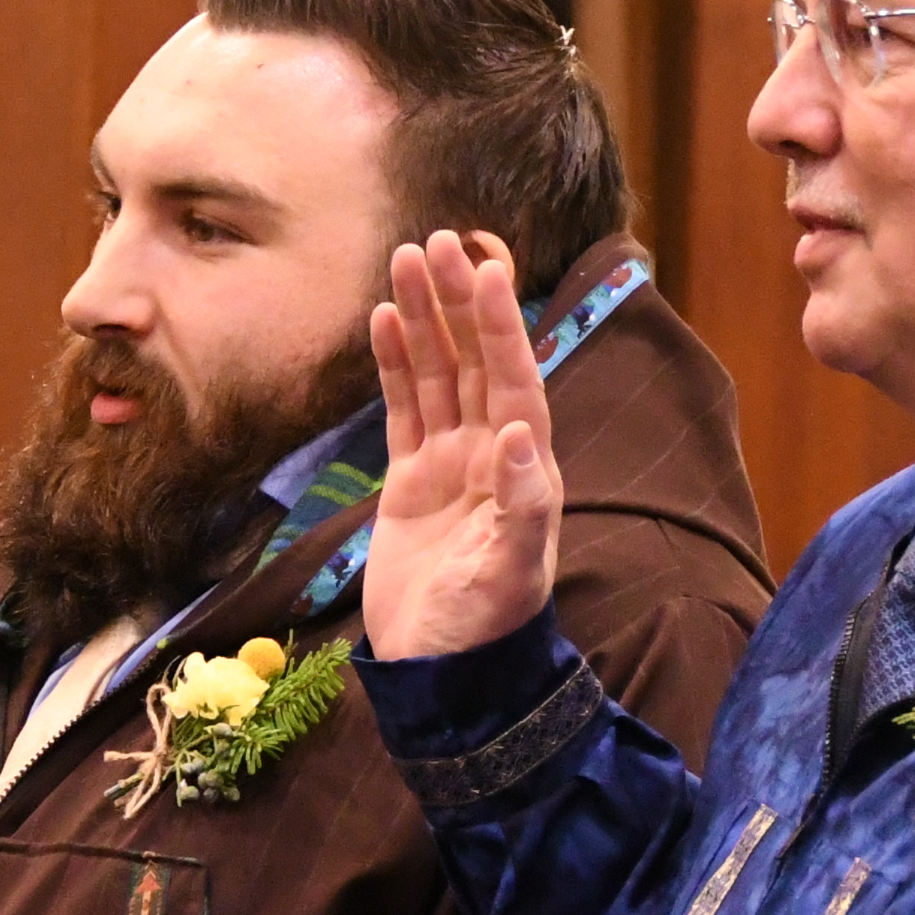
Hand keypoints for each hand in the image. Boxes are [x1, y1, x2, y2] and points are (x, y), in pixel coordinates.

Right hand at [362, 233, 563, 660]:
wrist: (440, 673)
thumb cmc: (484, 627)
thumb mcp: (510, 571)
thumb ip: (520, 505)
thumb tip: (521, 434)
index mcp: (526, 469)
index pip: (516, 380)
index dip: (502, 326)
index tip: (488, 269)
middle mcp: (493, 455)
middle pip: (477, 361)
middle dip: (460, 302)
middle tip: (437, 241)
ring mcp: (451, 464)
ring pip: (439, 375)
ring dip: (426, 319)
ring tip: (407, 259)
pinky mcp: (410, 481)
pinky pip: (405, 408)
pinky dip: (398, 364)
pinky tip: (387, 319)